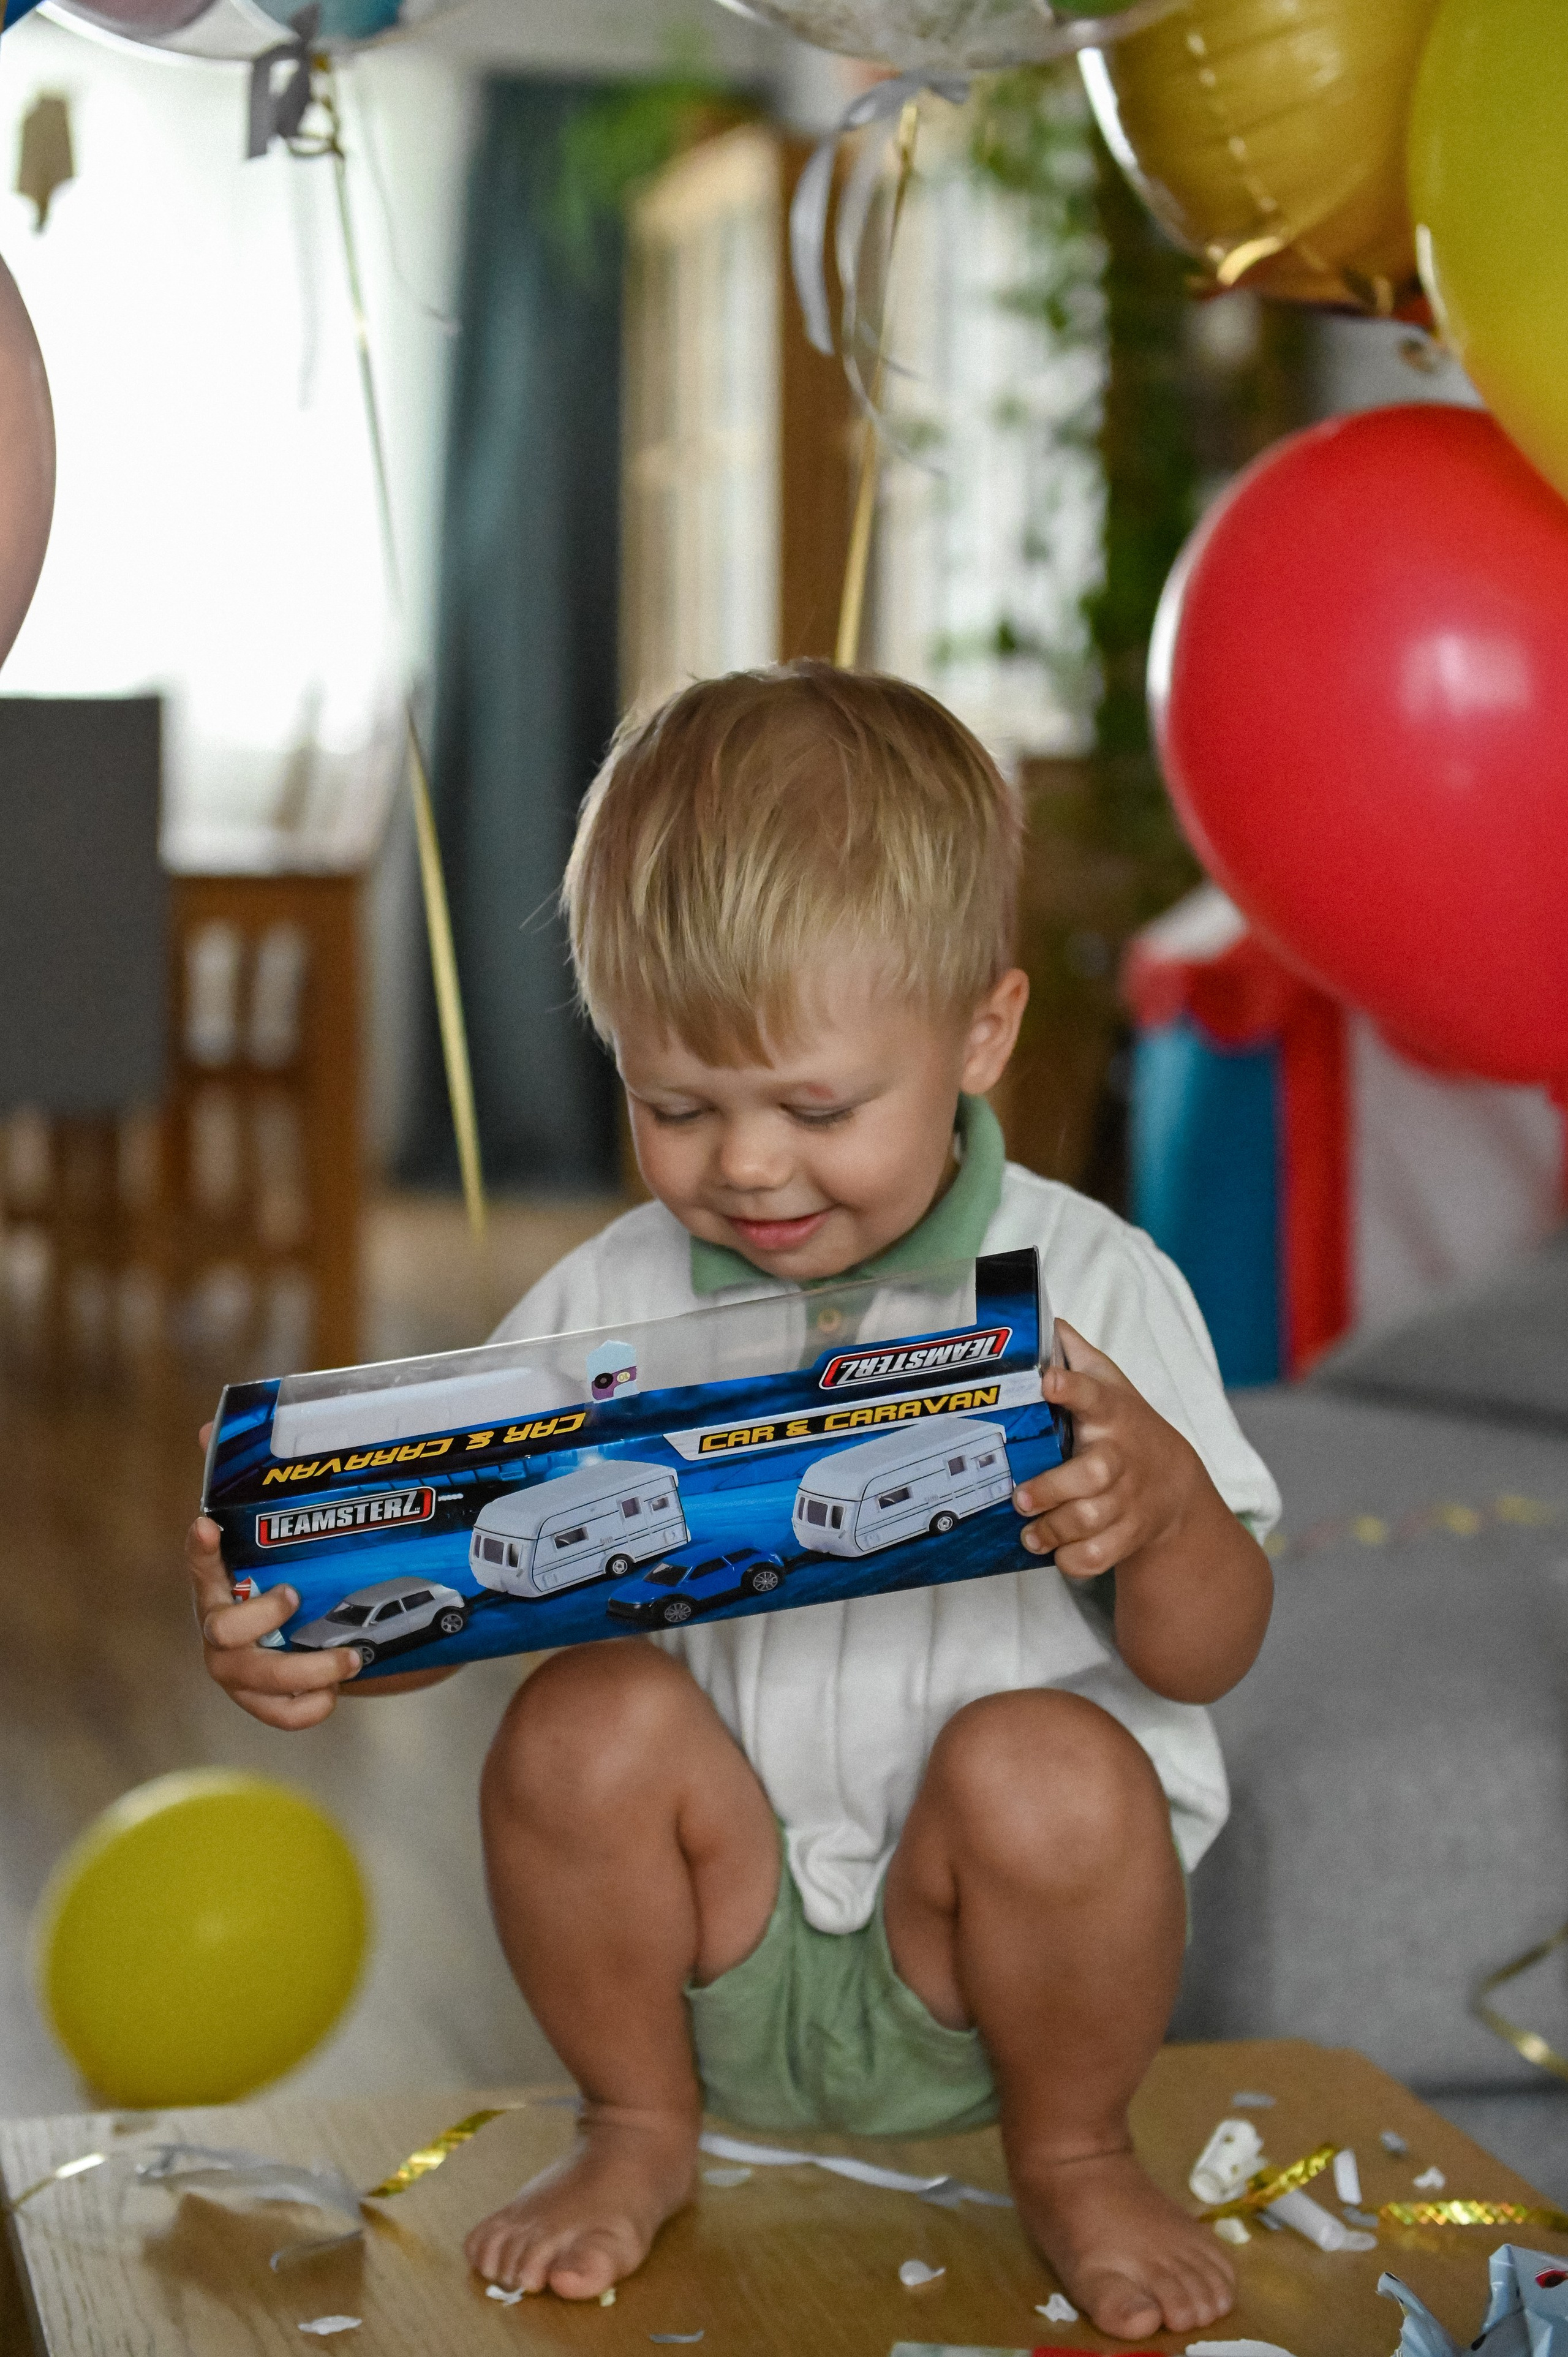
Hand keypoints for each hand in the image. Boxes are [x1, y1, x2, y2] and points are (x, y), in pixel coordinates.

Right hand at [187, 1506, 363, 1730]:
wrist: (298, 1641)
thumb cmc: (283, 1582)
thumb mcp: (276, 1543)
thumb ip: (251, 1493)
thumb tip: (210, 1429)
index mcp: (218, 1589)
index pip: (200, 1564)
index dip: (200, 1549)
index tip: (206, 1525)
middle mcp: (217, 1632)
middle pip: (224, 1632)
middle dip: (263, 1616)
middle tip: (296, 1596)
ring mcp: (235, 1671)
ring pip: (257, 1678)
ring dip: (308, 1670)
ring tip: (352, 1658)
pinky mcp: (259, 1702)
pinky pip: (280, 1715)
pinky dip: (310, 1707)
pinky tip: (334, 1691)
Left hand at [1013, 1321, 1206, 1580]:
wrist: (1176, 1487)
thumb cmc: (1128, 1428)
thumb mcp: (1112, 1385)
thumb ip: (1078, 1357)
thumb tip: (1045, 1321)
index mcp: (1111, 1413)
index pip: (1092, 1393)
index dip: (1070, 1387)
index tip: (1046, 1380)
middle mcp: (1120, 1457)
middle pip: (1092, 1474)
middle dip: (1053, 1489)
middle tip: (1021, 1497)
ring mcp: (1127, 1500)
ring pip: (1090, 1521)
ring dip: (1054, 1530)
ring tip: (1029, 1531)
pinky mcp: (1128, 1535)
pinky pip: (1099, 1556)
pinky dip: (1074, 1560)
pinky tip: (1056, 1551)